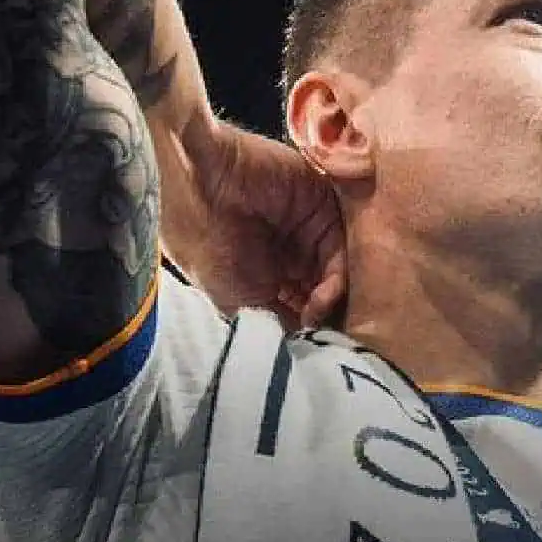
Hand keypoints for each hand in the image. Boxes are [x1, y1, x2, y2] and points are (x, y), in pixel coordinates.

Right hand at [163, 118, 346, 329]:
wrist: (198, 190)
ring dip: (332, 302)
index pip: (304, 304)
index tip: (314, 350)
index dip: (312, 327)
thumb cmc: (207, 249)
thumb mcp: (240, 300)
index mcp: (269, 272)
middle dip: (328, 315)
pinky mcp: (325, 207)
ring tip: (317, 317)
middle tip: (326, 338)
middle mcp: (294, 250)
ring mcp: (311, 229)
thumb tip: (306, 342)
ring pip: (339, 272)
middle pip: (326, 287)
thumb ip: (279, 319)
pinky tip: (322, 299)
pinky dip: (337, 280)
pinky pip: (342, 250)